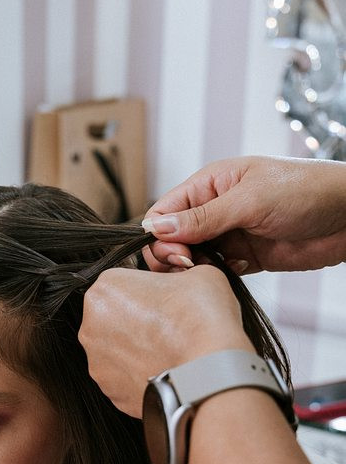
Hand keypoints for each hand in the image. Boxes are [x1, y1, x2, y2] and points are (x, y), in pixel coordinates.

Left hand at [79, 265, 252, 417]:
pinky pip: (123, 377)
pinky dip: (140, 373)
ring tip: (168, 350)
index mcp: (106, 288)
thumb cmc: (201, 323)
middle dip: (137, 319)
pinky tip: (163, 369)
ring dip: (137, 348)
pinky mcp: (109, 390)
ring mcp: (97, 362)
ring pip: (117, 349)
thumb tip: (178, 280)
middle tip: (168, 325)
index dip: (148, 289)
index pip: (123, 282)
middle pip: (114, 317)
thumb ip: (178, 272)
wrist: (208, 375)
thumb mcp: (200, 273)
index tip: (164, 298)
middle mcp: (91, 326)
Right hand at [141, 156, 345, 274]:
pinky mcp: (244, 259)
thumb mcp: (249, 200)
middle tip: (192, 266)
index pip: (163, 212)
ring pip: (191, 259)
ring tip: (212, 272)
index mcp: (209, 185)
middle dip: (173, 256)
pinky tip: (232, 274)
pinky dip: (215, 278)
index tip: (176, 253)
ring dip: (194, 270)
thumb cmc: (305, 191)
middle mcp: (213, 210)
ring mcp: (228, 235)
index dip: (160, 235)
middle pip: (171, 239)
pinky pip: (215, 272)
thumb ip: (202, 218)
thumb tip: (156, 227)